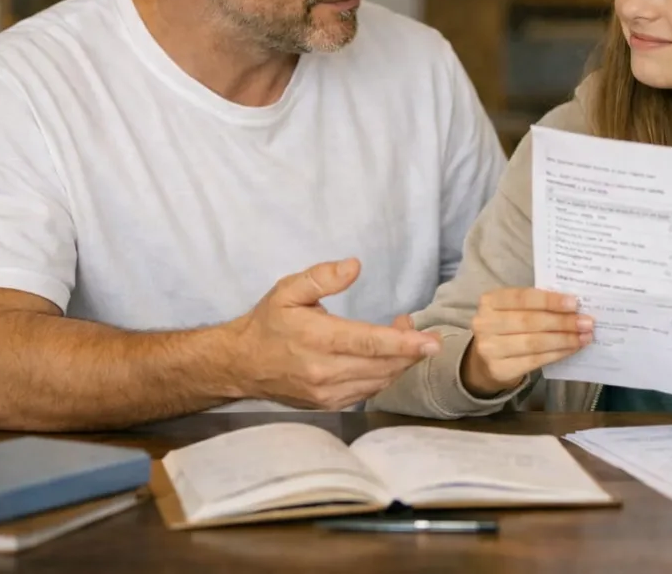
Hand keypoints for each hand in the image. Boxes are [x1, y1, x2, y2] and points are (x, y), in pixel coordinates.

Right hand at [229, 259, 441, 409]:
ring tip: (406, 339)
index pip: (370, 343)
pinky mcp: (329, 405)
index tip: (431, 341)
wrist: (240, 365)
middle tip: (425, 333)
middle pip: (382, 365)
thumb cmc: (268, 323)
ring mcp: (327, 393)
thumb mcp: (288, 290)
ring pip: (380, 381)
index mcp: (317, 339)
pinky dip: (385, 375)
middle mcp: (324, 372)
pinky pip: (369, 392)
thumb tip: (354, 266)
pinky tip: (387, 358)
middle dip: (411, 351)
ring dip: (401, 362)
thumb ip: (322, 277)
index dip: (404, 343)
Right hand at [461, 288, 592, 397]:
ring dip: (564, 339)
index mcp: (490, 301)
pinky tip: (572, 349)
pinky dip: (557, 354)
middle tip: (586, 322)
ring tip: (584, 336)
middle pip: (530, 321)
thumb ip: (536, 306)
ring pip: (534, 343)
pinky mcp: (499, 369)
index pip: (522, 298)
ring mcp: (489, 348)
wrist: (484, 362)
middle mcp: (484, 323)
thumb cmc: (507, 329)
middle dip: (562, 322)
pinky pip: (535, 360)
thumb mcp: (513, 310)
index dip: (549, 301)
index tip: (574, 303)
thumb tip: (573, 307)